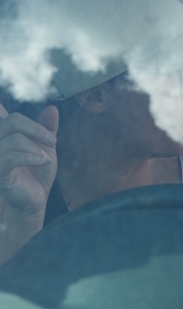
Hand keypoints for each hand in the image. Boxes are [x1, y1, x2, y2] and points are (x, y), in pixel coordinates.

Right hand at [0, 103, 58, 218]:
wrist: (35, 200)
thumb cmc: (37, 174)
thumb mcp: (46, 148)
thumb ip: (47, 129)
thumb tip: (52, 108)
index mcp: (8, 134)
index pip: (1, 113)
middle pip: (12, 121)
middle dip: (37, 129)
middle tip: (52, 141)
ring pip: (13, 139)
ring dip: (36, 147)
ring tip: (45, 158)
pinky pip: (9, 157)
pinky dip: (31, 156)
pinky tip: (42, 161)